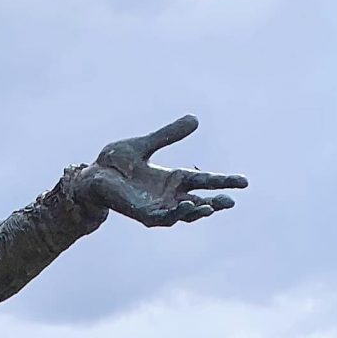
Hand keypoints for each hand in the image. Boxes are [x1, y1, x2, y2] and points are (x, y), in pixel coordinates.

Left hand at [75, 116, 244, 227]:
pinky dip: (177, 213)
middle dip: (216, 202)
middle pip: (200, 200)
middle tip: (232, 201)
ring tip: (210, 206)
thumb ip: (169, 135)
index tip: (244, 182)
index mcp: (173, 178)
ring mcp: (158, 207)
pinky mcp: (144, 214)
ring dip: (198, 211)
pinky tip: (188, 206)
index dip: (224, 182)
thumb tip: (195, 119)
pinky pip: (164, 218)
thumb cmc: (116, 161)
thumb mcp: (146, 144)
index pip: (205, 181)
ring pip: (185, 213)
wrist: (91, 174)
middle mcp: (169, 195)